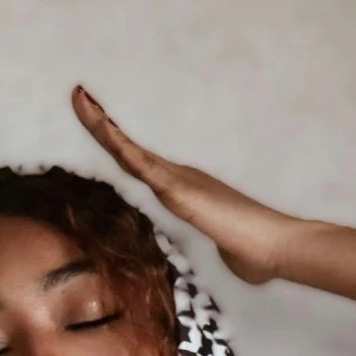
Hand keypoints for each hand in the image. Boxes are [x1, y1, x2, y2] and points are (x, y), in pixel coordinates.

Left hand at [70, 87, 299, 284]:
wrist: (275, 248)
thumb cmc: (257, 254)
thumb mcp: (228, 251)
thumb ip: (225, 249)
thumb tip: (238, 259)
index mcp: (183, 190)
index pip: (140, 165)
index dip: (118, 143)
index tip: (99, 122)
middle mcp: (177, 177)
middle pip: (128, 149)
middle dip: (101, 123)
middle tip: (79, 96)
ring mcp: (177, 180)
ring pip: (128, 150)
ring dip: (102, 125)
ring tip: (80, 99)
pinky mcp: (178, 188)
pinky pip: (140, 163)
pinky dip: (118, 143)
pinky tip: (100, 126)